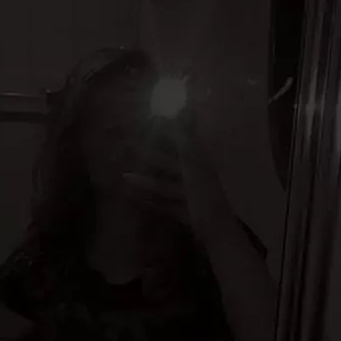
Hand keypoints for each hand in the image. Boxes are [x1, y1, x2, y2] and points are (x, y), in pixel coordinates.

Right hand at [122, 111, 232, 244]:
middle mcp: (195, 176)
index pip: (182, 140)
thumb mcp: (193, 166)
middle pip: (171, 164)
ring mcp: (191, 196)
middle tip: (127, 151)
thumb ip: (185, 139)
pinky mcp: (186, 214)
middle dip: (151, 157)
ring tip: (124, 177)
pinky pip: (167, 204)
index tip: (148, 120)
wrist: (217, 235)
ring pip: (166, 185)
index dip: (168, 129)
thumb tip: (181, 105)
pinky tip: (136, 199)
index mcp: (199, 162)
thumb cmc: (205, 197)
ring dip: (146, 181)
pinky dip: (153, 201)